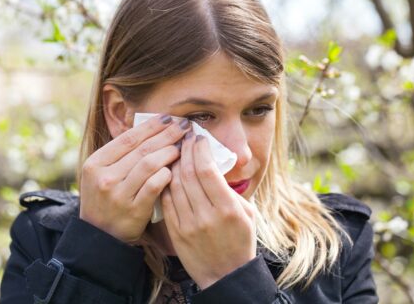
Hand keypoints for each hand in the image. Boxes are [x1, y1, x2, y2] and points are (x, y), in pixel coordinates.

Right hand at [79, 114, 190, 243]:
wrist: (100, 237)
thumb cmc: (106, 199)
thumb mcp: (103, 174)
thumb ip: (122, 154)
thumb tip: (153, 129)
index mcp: (96, 163)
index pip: (128, 137)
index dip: (151, 126)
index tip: (168, 118)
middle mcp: (104, 177)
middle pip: (142, 148)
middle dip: (166, 135)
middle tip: (183, 127)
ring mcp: (118, 195)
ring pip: (149, 164)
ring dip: (169, 153)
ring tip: (182, 147)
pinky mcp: (132, 211)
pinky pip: (154, 186)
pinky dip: (166, 175)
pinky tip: (175, 170)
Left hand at [161, 132, 256, 289]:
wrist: (225, 276)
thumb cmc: (241, 241)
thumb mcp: (247, 214)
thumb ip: (230, 191)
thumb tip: (213, 166)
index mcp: (228, 209)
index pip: (208, 170)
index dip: (200, 150)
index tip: (199, 138)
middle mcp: (207, 215)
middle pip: (189, 174)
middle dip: (185, 151)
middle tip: (184, 138)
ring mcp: (189, 224)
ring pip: (174, 185)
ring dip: (173, 164)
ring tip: (175, 151)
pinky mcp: (176, 232)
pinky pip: (166, 201)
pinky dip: (166, 183)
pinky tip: (168, 172)